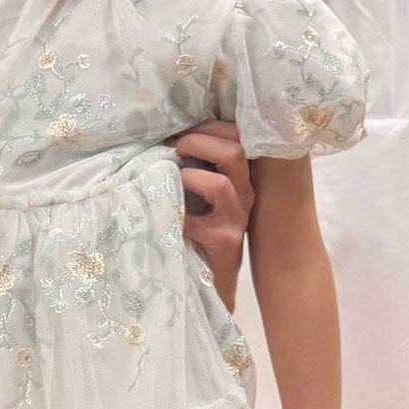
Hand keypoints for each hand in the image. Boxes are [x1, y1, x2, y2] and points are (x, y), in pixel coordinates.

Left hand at [170, 121, 252, 291]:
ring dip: (187, 177)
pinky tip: (163, 216)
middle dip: (198, 141)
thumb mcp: (200, 195)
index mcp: (240, 177)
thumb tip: (163, 139)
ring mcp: (237, 220)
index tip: (178, 130)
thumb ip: (194, 168)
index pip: (238, 137)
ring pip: (220, 185)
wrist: (210, 281)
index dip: (208, 126)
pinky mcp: (225, 243)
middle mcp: (245, 194)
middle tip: (173, 149)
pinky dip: (175, 215)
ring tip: (170, 181)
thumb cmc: (197, 231)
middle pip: (236, 151)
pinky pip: (197, 223)